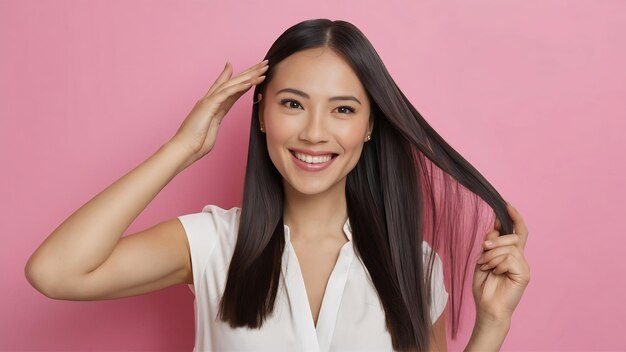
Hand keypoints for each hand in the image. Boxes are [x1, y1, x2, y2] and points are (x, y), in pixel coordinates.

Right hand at [170, 59, 267, 163]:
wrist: (183, 148)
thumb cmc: (195, 144)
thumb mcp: (210, 130)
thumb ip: (214, 123)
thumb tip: (214, 124)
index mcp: (212, 106)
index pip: (230, 89)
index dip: (241, 79)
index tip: (251, 71)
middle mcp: (210, 100)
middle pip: (233, 82)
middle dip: (249, 72)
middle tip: (263, 64)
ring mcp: (209, 101)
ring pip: (231, 84)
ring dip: (248, 76)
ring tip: (262, 69)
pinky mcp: (208, 106)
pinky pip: (226, 93)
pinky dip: (239, 87)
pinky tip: (250, 82)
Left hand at [472, 202, 530, 322]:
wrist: (487, 307)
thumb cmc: (485, 286)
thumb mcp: (483, 259)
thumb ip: (490, 243)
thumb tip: (495, 227)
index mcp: (510, 253)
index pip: (517, 231)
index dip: (514, 217)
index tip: (506, 204)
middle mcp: (519, 258)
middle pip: (511, 237)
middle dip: (493, 241)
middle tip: (483, 253)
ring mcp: (523, 266)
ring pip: (508, 247)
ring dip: (491, 256)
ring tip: (487, 267)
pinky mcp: (524, 274)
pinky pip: (509, 258)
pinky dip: (498, 264)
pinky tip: (496, 274)